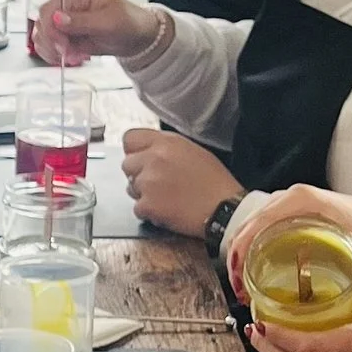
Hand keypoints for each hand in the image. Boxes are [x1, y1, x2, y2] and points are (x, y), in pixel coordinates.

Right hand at [32, 0, 156, 66]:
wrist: (139, 37)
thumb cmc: (129, 23)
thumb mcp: (108, 22)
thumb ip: (82, 21)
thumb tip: (57, 18)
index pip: (49, 10)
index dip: (51, 30)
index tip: (62, 46)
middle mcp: (67, 6)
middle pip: (41, 23)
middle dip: (51, 42)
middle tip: (67, 54)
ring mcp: (65, 22)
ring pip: (42, 36)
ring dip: (50, 50)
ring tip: (70, 57)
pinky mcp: (66, 36)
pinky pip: (49, 46)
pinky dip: (53, 55)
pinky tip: (68, 59)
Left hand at [120, 126, 239, 236]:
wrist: (225, 208)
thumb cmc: (215, 181)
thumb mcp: (193, 151)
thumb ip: (166, 147)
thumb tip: (148, 152)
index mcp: (166, 142)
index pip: (129, 138)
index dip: (134, 151)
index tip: (141, 160)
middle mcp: (153, 158)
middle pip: (126, 164)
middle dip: (138, 175)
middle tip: (157, 184)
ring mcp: (148, 182)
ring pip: (130, 188)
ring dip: (143, 194)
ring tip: (167, 198)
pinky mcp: (147, 204)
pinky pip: (137, 209)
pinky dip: (149, 213)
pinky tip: (167, 211)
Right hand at [222, 182, 351, 295]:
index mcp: (301, 200)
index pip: (261, 221)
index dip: (244, 247)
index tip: (241, 274)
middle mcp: (286, 201)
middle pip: (247, 228)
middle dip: (236, 260)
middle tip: (240, 291)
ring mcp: (281, 209)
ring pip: (246, 232)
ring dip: (238, 260)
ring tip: (243, 290)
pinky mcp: (280, 220)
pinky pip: (254, 235)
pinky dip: (246, 256)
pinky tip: (250, 279)